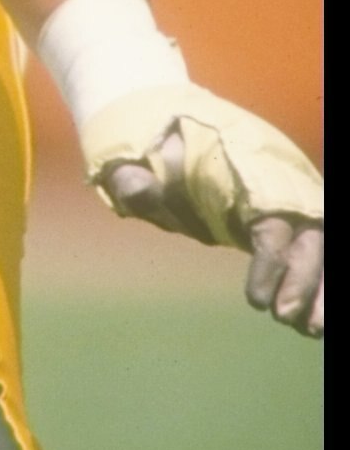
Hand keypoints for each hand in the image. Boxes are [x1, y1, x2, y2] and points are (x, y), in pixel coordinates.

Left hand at [85, 80, 322, 340]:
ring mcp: (281, 193)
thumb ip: (134, 177)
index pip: (272, 218)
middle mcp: (274, 178)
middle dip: (309, 281)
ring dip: (320, 285)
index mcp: (243, 164)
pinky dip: (312, 276)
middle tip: (297, 325)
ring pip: (317, 240)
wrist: (162, 119)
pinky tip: (308, 318)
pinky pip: (305, 243)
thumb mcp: (129, 156)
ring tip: (311, 331)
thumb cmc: (148, 143)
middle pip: (310, 233)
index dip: (273, 262)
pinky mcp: (277, 212)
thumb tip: (140, 194)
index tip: (258, 304)